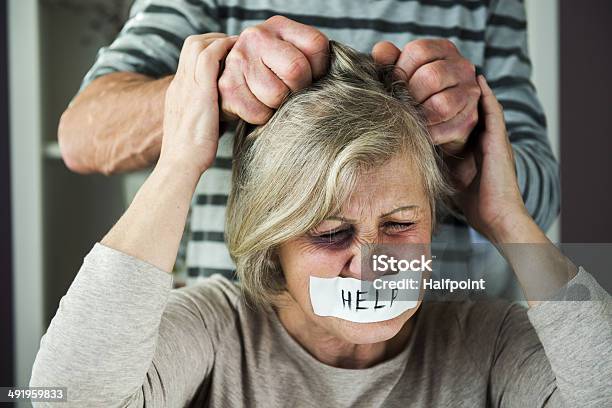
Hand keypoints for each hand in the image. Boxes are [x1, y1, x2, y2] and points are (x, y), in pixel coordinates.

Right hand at [159, 34, 236, 175]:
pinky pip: (209, 58)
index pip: (189, 59)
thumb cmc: (191, 157)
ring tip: (240, 45)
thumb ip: (206, 118)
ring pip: (198, 45)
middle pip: (191, 44)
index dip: (209, 50)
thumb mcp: (197, 130)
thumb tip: (226, 119)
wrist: (179, 166)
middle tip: (236, 45)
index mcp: (177, 93)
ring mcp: (186, 87)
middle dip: (215, 39)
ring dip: (221, 40)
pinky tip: (238, 54)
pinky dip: (224, 49)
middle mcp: (179, 85)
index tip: (228, 54)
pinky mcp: (199, 93)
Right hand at [218, 15, 328, 123]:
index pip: (316, 46)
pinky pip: (259, 113)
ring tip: (271, 98)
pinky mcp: (227, 87)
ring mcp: (239, 60)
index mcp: (279, 26)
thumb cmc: (270, 71)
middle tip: (290, 91)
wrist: (225, 78)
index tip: (309, 76)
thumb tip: (332, 89)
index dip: (319, 69)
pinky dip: (263, 116)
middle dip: (298, 89)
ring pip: (277, 95)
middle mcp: (257, 37)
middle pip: (296, 70)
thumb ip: (311, 61)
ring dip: (279, 105)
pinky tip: (257, 104)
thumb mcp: (291, 53)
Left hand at [372, 39, 479, 155]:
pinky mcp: (470, 118)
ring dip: (420, 115)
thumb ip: (390, 60)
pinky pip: (445, 128)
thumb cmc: (415, 91)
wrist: (437, 121)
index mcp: (443, 49)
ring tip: (411, 117)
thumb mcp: (402, 71)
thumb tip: (380, 51)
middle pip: (432, 76)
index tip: (393, 84)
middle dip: (410, 95)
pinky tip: (420, 131)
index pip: (419, 51)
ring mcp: (470, 92)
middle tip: (401, 105)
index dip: (400, 69)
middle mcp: (462, 66)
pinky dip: (428, 133)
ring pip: (441, 104)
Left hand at [447, 75, 528, 241]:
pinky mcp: (500, 142)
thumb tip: (414, 161)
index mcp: (473, 150)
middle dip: (460, 93)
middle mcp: (485, 142)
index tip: (434, 92)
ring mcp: (494, 141)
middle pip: (471, 111)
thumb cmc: (473, 206)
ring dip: (473, 90)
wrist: (496, 217)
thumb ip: (438, 166)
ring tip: (463, 69)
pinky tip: (479, 83)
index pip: (459, 122)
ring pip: (483, 108)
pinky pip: (494, 114)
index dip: (449, 108)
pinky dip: (487, 97)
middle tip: (448, 73)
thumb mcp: (450, 179)